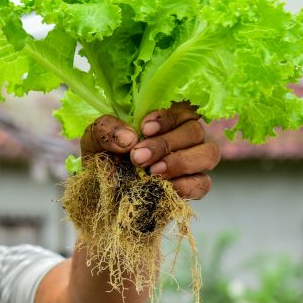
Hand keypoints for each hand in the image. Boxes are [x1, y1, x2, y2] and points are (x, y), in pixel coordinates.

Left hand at [80, 102, 219, 199]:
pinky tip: (164, 187)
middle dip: (166, 144)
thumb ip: (106, 130)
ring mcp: (192, 162)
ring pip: (208, 154)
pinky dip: (186, 185)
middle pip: (195, 131)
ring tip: (152, 172)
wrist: (100, 194)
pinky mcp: (192, 187)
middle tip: (138, 157)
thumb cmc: (102, 158)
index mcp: (164, 119)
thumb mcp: (94, 139)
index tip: (144, 128)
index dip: (167, 118)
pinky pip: (203, 183)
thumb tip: (129, 138)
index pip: (181, 109)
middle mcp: (183, 137)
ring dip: (180, 162)